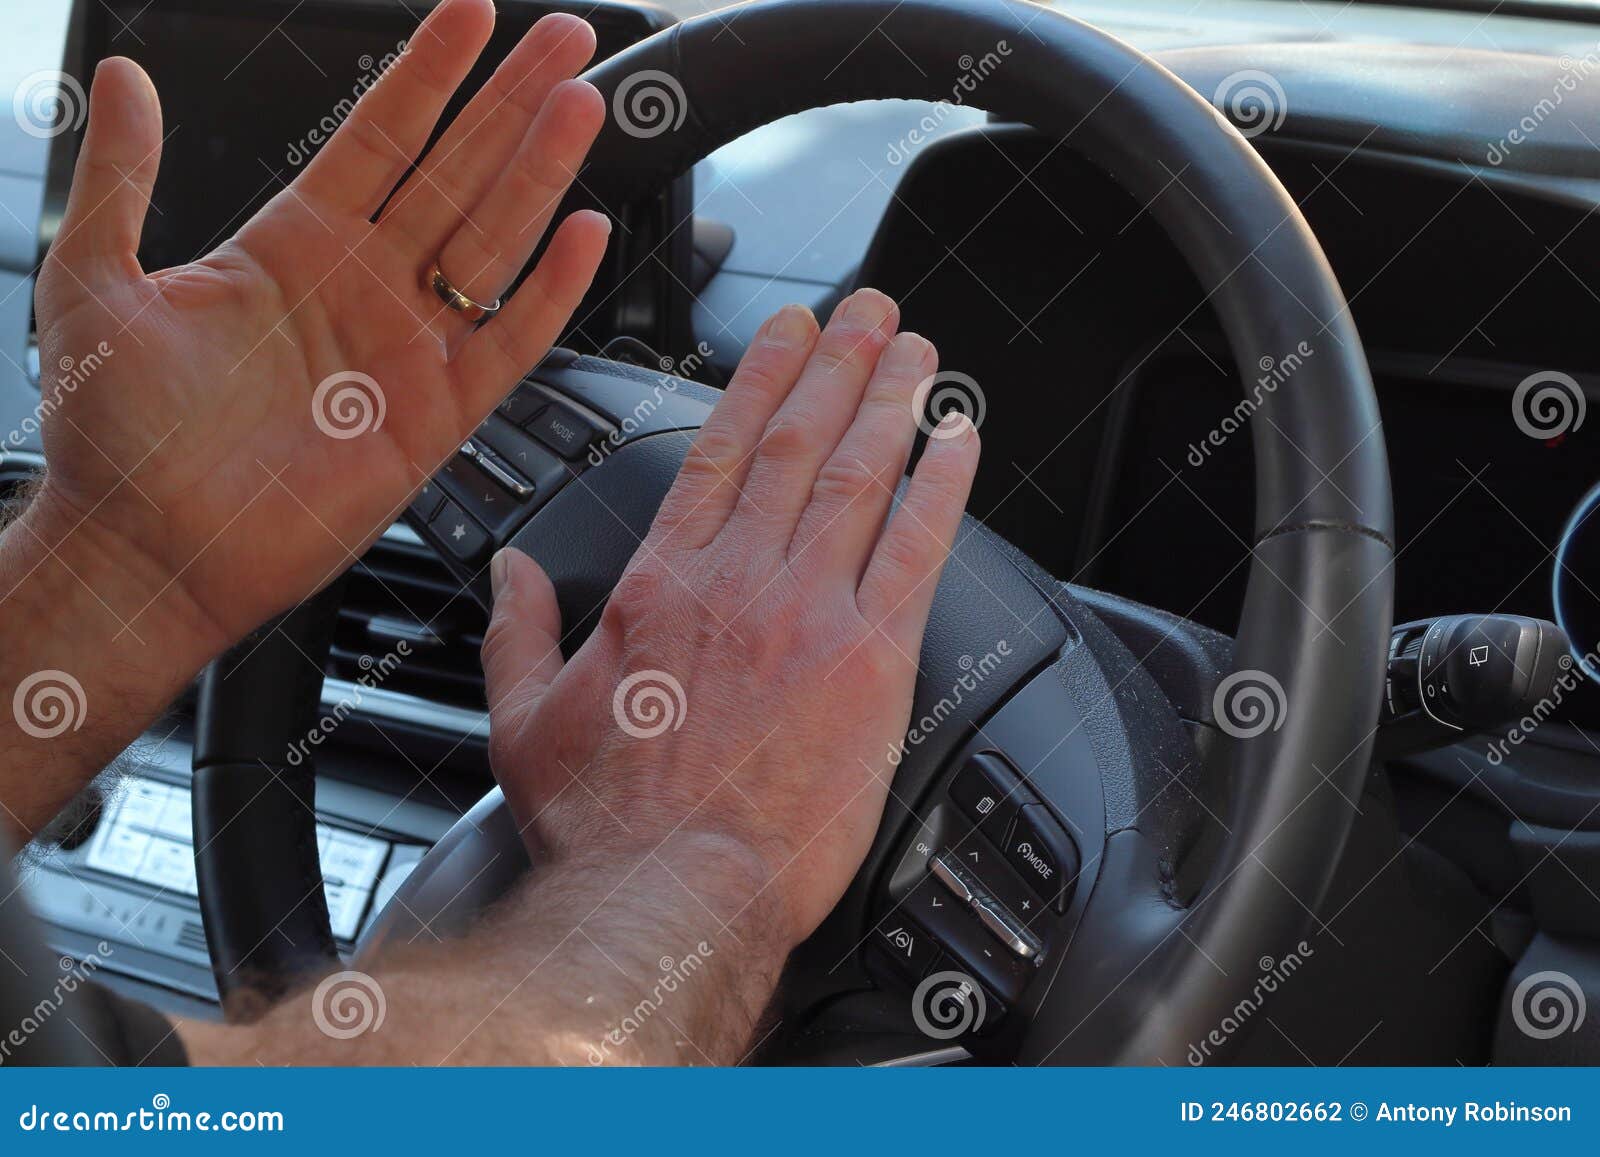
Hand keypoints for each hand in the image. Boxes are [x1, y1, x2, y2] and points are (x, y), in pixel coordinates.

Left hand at [29, 0, 609, 650]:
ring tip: (582, 104)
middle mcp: (361, 287)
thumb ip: (120, 177)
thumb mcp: (95, 281)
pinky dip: (550, 292)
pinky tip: (583, 233)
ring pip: (493, 242)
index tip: (474, 14)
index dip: (427, 72)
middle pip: (457, 172)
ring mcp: (405, 349)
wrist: (147, 552)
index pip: (379, 135)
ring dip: (539, 173)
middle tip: (566, 40)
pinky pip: (509, 343)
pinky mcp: (436, 418)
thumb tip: (124, 77)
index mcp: (291, 244)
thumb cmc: (113, 434)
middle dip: (512, 102)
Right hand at [481, 290, 980, 947]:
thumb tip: (505, 569)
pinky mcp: (870, 663)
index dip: (762, 377)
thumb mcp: (523, 721)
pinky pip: (918, 549)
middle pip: (798, 443)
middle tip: (870, 311)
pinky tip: (959, 441)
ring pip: (858, 476)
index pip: (717, 450)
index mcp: (661, 586)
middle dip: (838, 363)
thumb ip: (515, 630)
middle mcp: (739, 581)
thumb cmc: (606, 824)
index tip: (790, 331)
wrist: (670, 897)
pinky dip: (942, 485)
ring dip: (891, 401)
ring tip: (916, 349)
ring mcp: (809, 613)